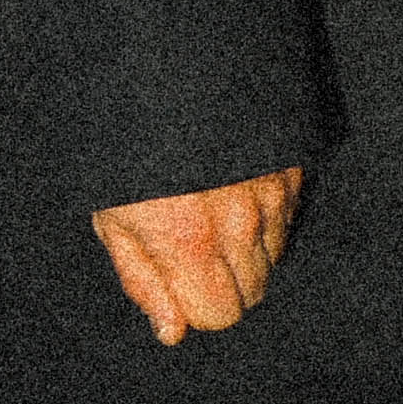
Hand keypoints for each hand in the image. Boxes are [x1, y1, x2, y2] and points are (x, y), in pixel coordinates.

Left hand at [90, 167, 302, 347]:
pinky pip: (288, 223)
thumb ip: (143, 279)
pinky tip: (231, 195)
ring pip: (273, 261)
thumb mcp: (111, 217)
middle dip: (221, 284)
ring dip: (244, 253)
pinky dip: (265, 222)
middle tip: (188, 247)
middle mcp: (239, 225)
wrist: (169, 70)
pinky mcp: (291, 171)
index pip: (220, 316)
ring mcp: (271, 197)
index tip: (177, 281)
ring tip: (207, 216)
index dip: (195, 306)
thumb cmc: (126, 150)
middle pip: (252, 295)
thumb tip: (172, 332)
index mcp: (189, 241)